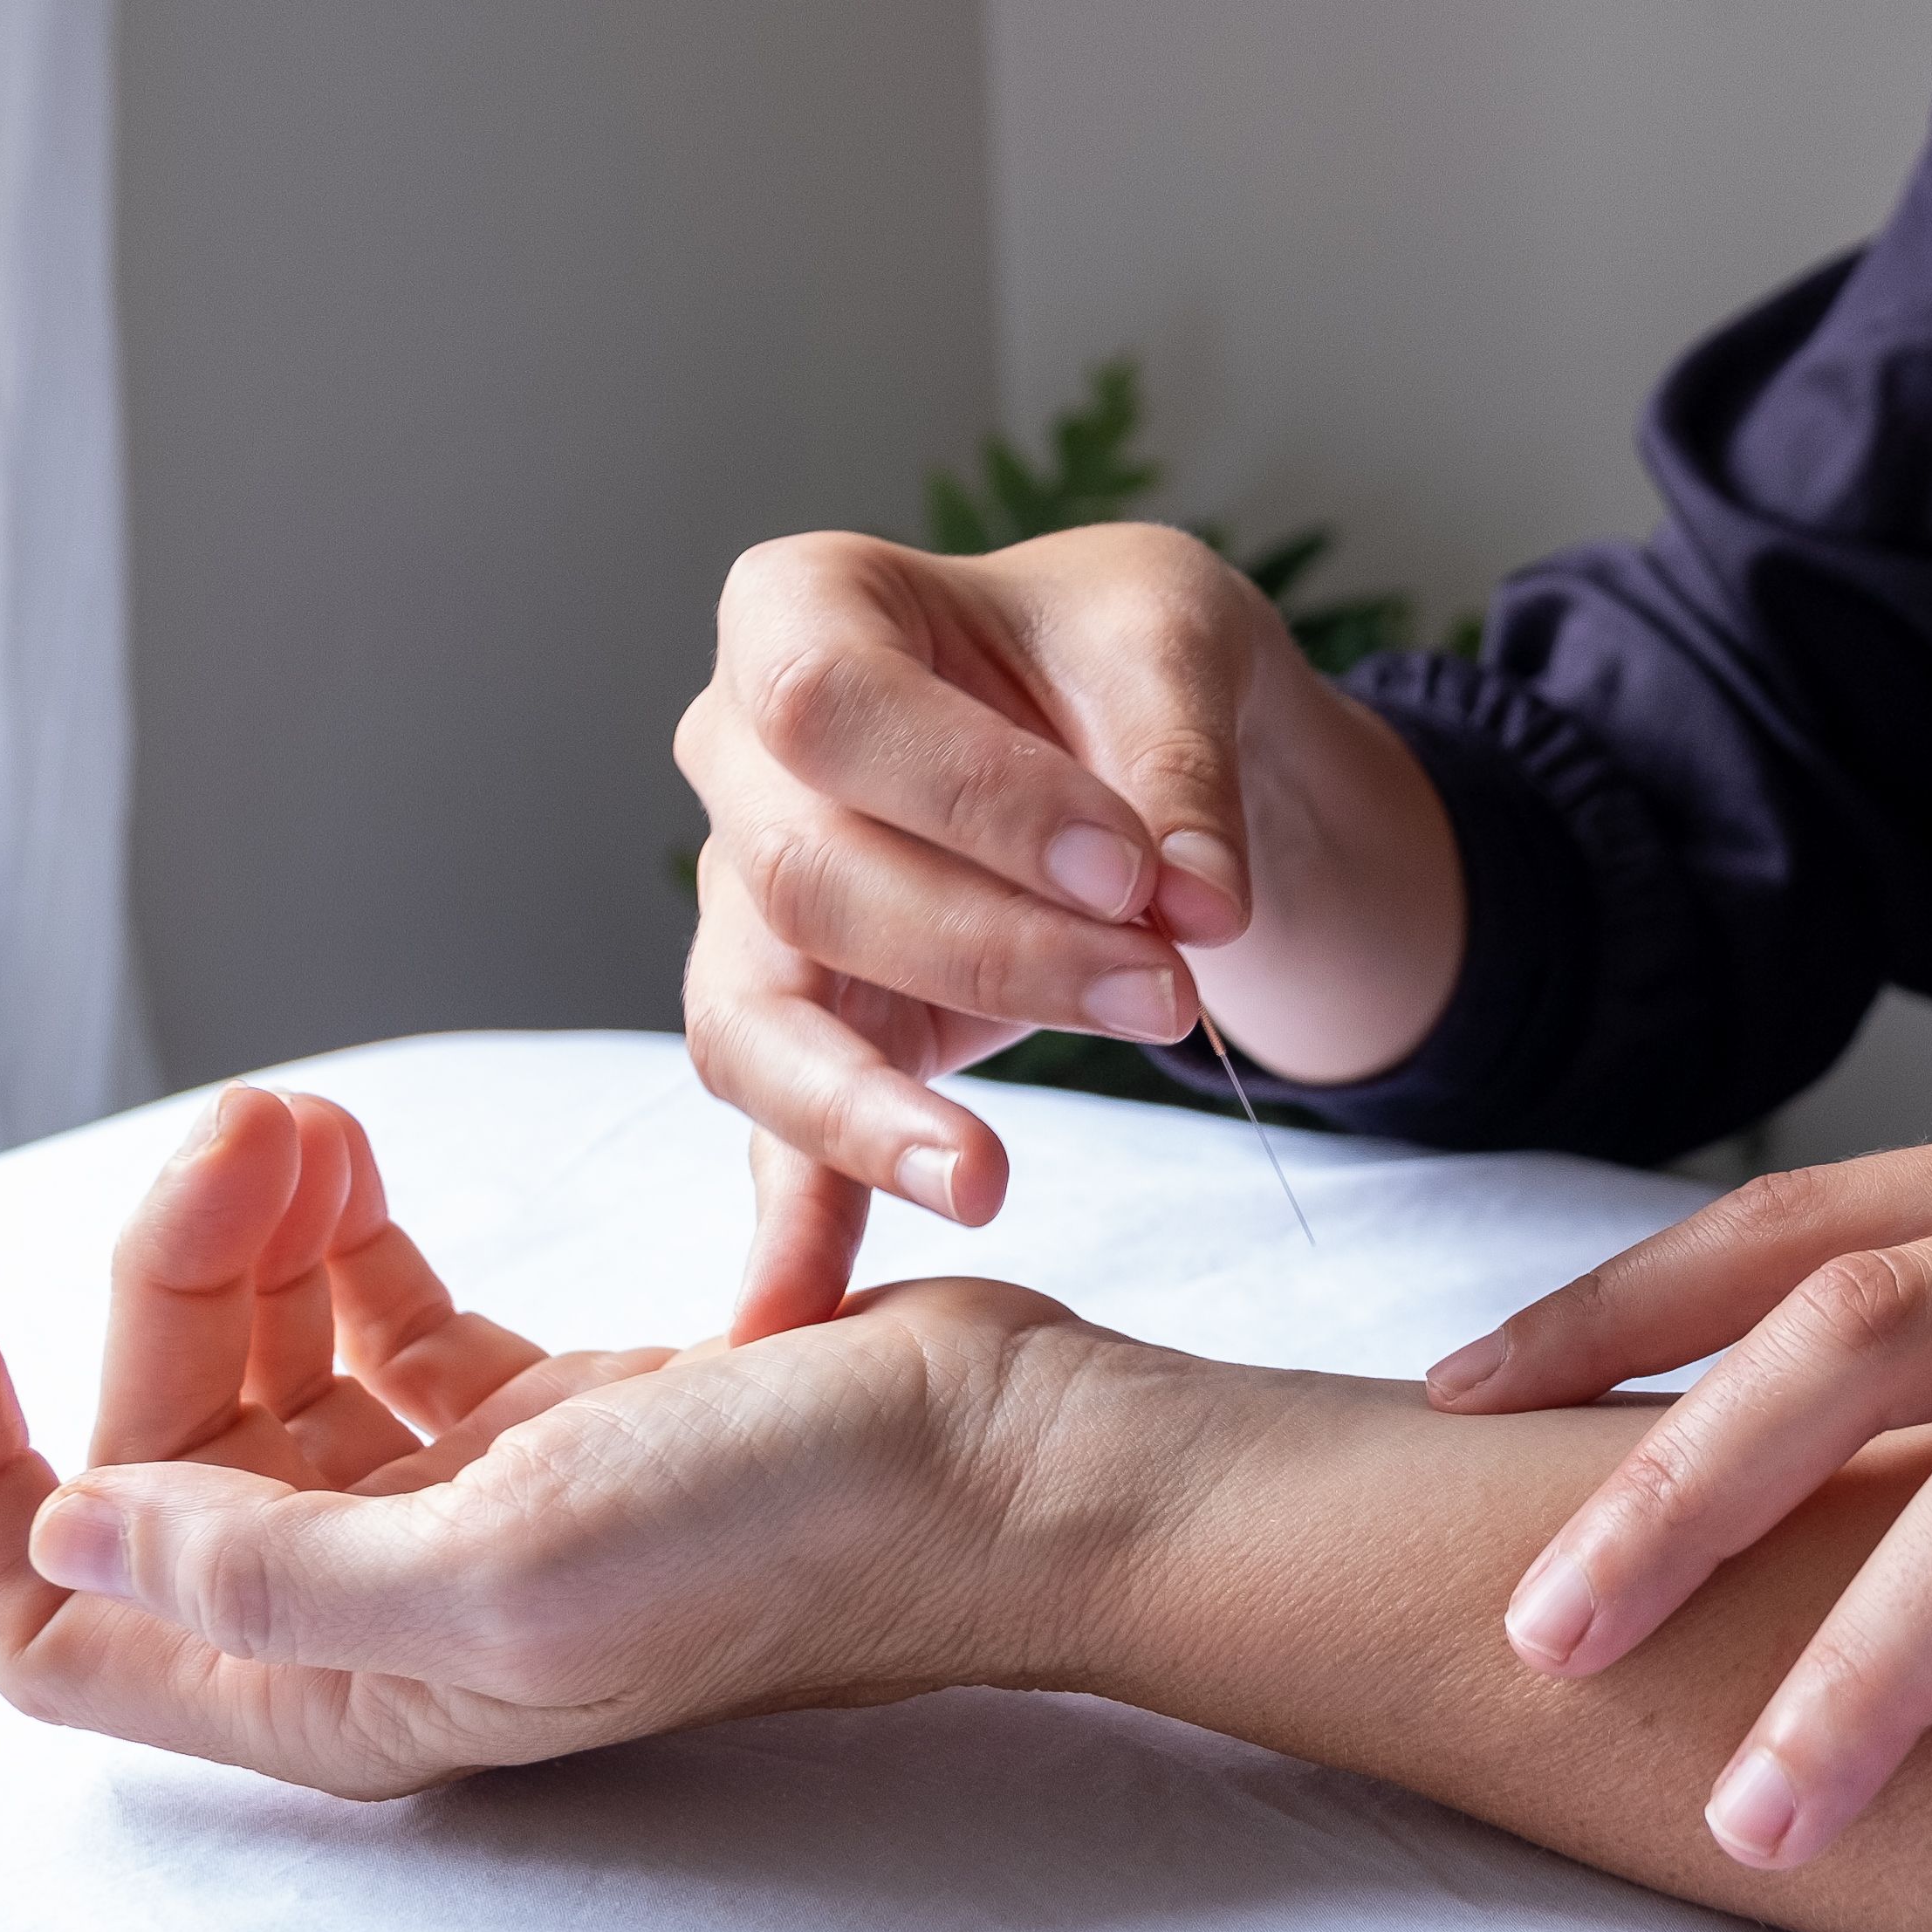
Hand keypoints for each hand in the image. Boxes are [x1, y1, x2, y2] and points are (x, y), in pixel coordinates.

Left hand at [0, 1082, 1108, 1796]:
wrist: (998, 1461)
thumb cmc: (788, 1535)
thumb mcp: (508, 1564)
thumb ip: (267, 1574)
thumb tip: (64, 1535)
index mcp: (348, 1684)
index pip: (58, 1624)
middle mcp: (386, 1609)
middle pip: (165, 1446)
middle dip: (170, 1272)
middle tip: (254, 1123)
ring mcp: (466, 1510)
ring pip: (271, 1366)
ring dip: (253, 1233)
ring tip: (310, 1121)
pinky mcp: (546, 1418)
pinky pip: (379, 1322)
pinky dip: (343, 1235)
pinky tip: (359, 1158)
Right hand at [674, 523, 1459, 1338]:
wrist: (1129, 731)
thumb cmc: (1121, 653)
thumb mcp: (1179, 643)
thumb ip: (1181, 765)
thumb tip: (1195, 910)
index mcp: (799, 610)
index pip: (828, 707)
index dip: (973, 800)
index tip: (1133, 871)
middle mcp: (735, 758)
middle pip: (804, 874)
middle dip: (991, 950)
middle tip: (1163, 994)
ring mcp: (747, 907)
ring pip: (757, 1023)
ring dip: (878, 1110)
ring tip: (988, 1179)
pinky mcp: (800, 1031)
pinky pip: (774, 1136)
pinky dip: (790, 1228)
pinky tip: (789, 1321)